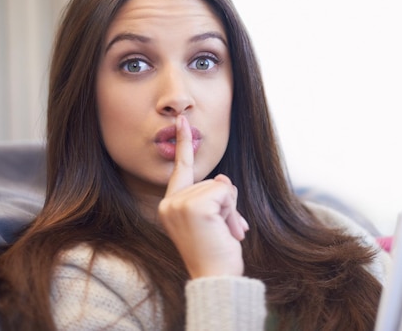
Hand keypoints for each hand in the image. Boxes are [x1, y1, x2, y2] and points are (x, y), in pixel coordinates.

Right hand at [158, 115, 248, 277]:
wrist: (216, 279)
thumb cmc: (216, 253)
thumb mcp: (215, 218)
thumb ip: (214, 195)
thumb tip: (223, 179)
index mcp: (170, 206)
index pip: (181, 169)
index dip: (182, 144)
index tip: (182, 120)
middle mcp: (169, 203)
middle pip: (214, 180)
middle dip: (228, 204)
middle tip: (226, 231)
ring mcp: (179, 204)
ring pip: (222, 186)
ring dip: (231, 210)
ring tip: (225, 234)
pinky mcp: (194, 206)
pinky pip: (226, 191)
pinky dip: (232, 210)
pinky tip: (225, 230)